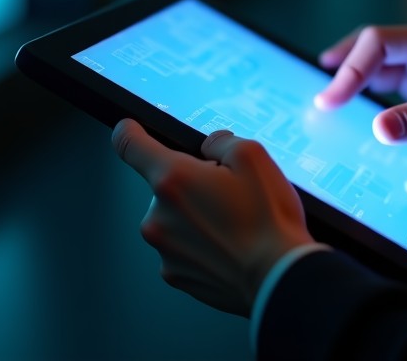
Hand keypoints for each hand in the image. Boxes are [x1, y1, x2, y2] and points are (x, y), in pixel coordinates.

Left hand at [111, 119, 313, 315]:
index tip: (129, 129)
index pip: (131, 146)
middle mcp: (158, 216)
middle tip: (228, 194)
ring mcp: (164, 249)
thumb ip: (221, 142)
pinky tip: (229, 244)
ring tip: (236, 223)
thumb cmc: (267, 219)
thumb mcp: (253, 155)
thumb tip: (210, 149)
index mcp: (173, 179)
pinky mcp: (174, 274)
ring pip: (176, 217)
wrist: (278, 278)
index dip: (129, 132)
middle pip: (166, 185)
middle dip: (192, 183)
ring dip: (197, 214)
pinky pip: (182, 246)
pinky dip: (201, 242)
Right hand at [313, 20, 406, 158]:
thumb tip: (381, 126)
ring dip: (350, 80)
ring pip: (375, 66)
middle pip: (371, 49)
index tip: (331, 99)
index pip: (380, 42)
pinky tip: (351, 111)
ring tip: (326, 104)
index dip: (351, 67)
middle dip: (342, 69)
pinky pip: (386, 87)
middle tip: (320, 101)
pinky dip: (365, 96)